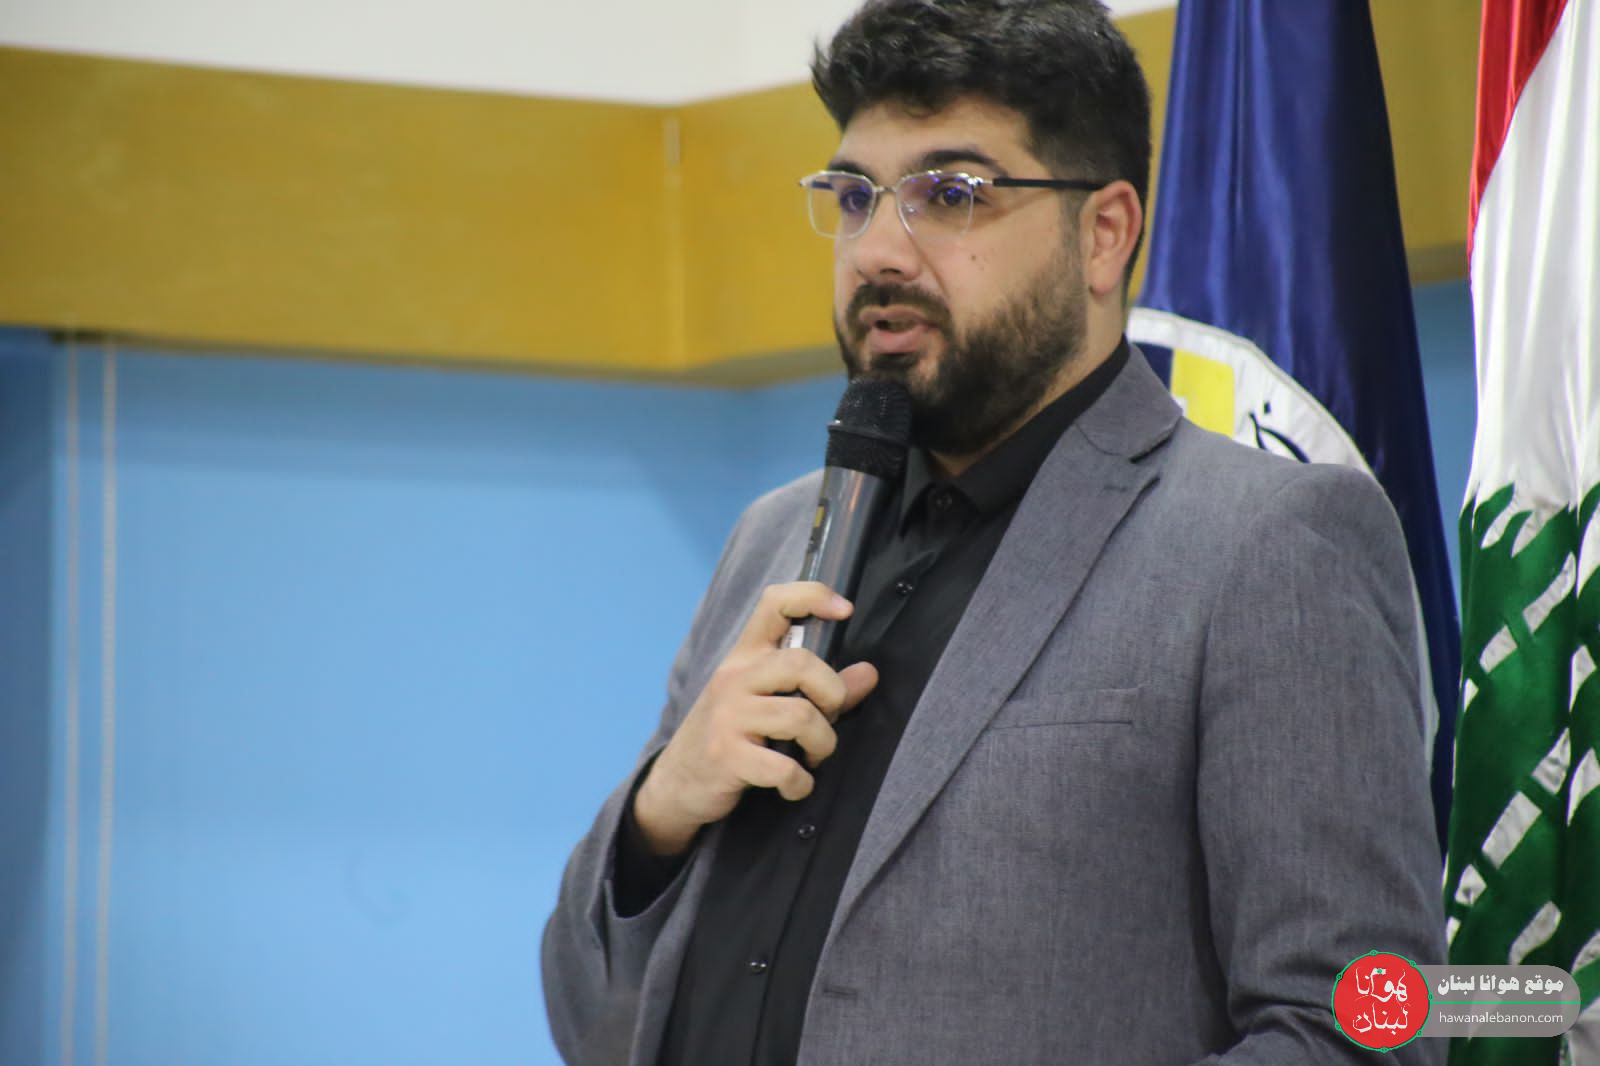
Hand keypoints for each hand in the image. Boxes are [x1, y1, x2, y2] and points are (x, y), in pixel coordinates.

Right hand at [633, 581, 878, 855]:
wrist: (677, 783)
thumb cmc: (732, 736)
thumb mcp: (768, 704)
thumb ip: (820, 689)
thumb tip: (869, 673)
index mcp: (745, 656)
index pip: (775, 603)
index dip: (814, 596)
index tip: (845, 610)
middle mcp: (734, 677)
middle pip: (802, 664)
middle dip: (832, 696)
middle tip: (827, 719)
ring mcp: (728, 716)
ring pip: (801, 717)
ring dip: (822, 745)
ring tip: (812, 757)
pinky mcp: (726, 756)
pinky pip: (784, 768)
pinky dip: (801, 783)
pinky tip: (795, 786)